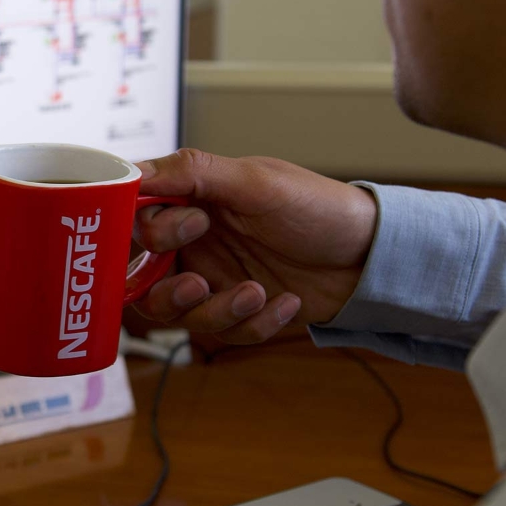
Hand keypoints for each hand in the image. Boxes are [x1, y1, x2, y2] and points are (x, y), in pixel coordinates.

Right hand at [132, 149, 377, 343]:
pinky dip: (253, 324)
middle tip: (200, 284)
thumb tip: (135, 171)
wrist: (370, 255)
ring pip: (179, 317)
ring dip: (214, 312)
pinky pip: (223, 334)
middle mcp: (194, 245)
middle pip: (144, 282)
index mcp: (191, 203)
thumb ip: (192, 173)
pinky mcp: (237, 313)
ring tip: (254, 294)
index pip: (137, 222)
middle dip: (169, 292)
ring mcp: (214, 281)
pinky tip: (287, 302)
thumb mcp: (256, 182)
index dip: (154, 232)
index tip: (194, 226)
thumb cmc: (317, 207)